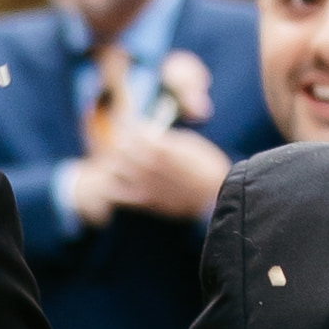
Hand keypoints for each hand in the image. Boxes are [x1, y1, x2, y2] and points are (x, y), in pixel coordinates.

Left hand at [100, 120, 229, 224]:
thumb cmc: (207, 167)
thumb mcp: (190, 143)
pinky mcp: (142, 201)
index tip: (135, 126)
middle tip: (128, 142)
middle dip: (123, 142)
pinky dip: (113, 186)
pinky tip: (119, 181)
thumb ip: (165, 138)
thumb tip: (147, 133)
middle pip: (120, 146)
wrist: (215, 198)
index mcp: (161, 147)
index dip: (134, 126)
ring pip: (113, 168)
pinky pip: (115, 193)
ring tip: (122, 161)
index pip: (134, 130)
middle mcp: (149, 164)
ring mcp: (144, 184)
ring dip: (116, 162)